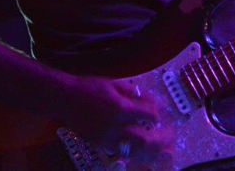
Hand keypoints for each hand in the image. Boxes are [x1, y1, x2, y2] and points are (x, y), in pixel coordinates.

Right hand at [55, 75, 171, 164]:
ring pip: (133, 152)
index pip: (147, 116)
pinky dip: (134, 150)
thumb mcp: (113, 83)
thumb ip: (132, 92)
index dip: (156, 114)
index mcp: (119, 109)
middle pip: (144, 140)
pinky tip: (140, 147)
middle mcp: (114, 127)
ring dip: (149, 151)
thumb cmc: (88, 87)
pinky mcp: (100, 144)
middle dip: (160, 139)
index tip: (159, 113)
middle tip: (170, 135)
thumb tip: (149, 99)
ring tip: (160, 147)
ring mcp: (106, 138)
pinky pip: (121, 151)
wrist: (63, 99)